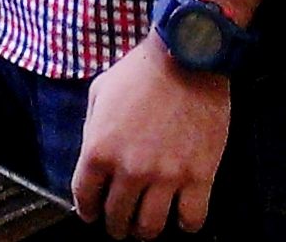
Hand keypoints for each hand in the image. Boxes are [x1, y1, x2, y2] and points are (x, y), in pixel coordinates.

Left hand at [71, 35, 229, 237]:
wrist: (185, 60)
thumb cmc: (138, 73)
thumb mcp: (98, 94)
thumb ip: (92, 131)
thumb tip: (94, 161)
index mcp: (99, 148)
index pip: (85, 197)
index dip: (87, 210)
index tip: (91, 214)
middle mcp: (129, 169)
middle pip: (117, 217)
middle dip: (115, 226)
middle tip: (120, 225)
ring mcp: (166, 177)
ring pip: (152, 227)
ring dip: (145, 231)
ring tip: (146, 227)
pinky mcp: (200, 178)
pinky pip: (191, 220)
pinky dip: (184, 225)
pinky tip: (180, 217)